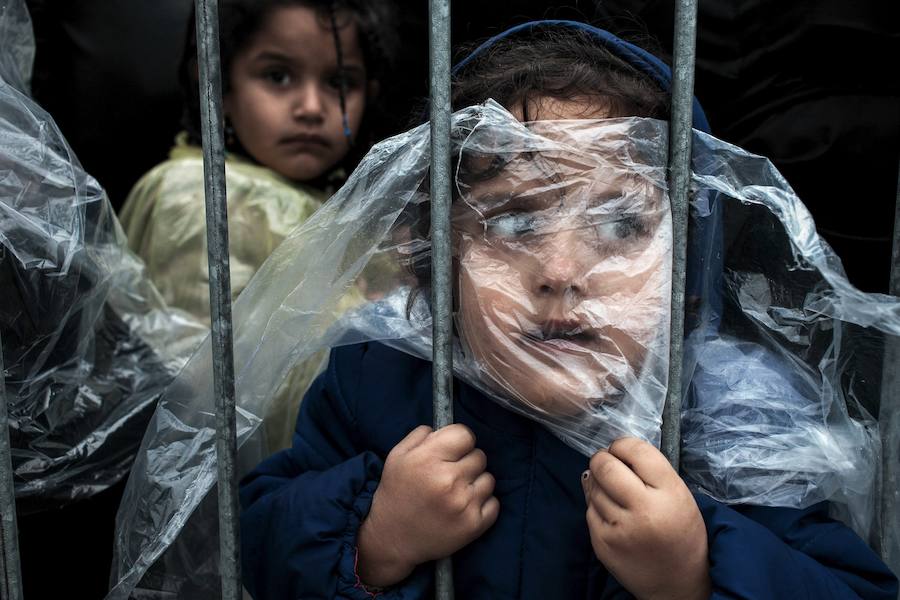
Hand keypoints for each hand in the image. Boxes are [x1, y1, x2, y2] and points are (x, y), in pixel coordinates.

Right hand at [357, 424, 498, 586]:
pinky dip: (483, 504)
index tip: (452, 451)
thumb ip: (422, 435)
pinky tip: (464, 507)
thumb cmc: (396, 493)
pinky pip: (494, 503)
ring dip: (475, 483)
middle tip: (450, 475)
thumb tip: (446, 428)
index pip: (466, 435)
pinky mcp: (474, 525)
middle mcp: (449, 480)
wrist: (391, 538)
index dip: (459, 441)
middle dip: (466, 462)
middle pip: (480, 456)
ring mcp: (464, 504)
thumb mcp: (398, 456)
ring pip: (489, 479)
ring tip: (456, 493)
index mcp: (429, 459)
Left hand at [582, 438, 710, 599]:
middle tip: (607, 463)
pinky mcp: (603, 544)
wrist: (677, 585)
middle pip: (606, 466)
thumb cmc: (681, 534)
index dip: (623, 444)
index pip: (637, 451)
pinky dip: (596, 506)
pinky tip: (612, 513)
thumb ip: (650, 472)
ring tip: (614, 492)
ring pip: (593, 487)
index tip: (621, 450)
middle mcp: (644, 510)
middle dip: (602, 458)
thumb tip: (611, 453)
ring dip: (598, 483)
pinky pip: (589, 510)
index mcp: (670, 493)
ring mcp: (620, 529)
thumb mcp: (679, 496)